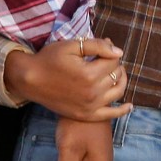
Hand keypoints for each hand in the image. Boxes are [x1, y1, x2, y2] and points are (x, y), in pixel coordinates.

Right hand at [5, 35, 132, 121]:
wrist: (30, 79)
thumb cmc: (49, 60)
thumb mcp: (71, 46)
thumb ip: (97, 46)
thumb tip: (119, 52)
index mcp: (90, 74)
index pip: (113, 61)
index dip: (110, 51)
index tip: (102, 47)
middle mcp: (93, 92)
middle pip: (117, 75)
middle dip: (115, 64)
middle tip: (106, 58)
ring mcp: (90, 106)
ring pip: (118, 92)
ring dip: (121, 80)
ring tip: (116, 73)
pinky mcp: (86, 115)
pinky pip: (110, 114)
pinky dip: (123, 110)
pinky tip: (129, 105)